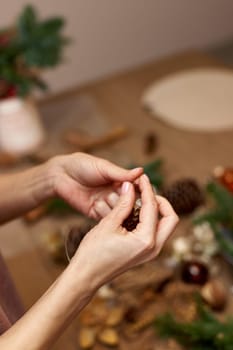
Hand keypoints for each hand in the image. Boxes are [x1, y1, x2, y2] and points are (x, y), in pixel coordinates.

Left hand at [49, 152, 142, 218]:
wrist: (60, 175)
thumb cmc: (82, 165)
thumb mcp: (103, 167)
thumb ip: (121, 173)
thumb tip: (141, 171)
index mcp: (118, 181)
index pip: (134, 188)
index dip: (140, 192)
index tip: (146, 195)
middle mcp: (113, 193)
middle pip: (128, 202)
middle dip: (130, 204)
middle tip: (134, 206)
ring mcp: (104, 203)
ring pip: (118, 212)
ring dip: (119, 212)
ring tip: (121, 212)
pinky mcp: (94, 212)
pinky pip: (104, 218)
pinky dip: (107, 217)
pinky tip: (106, 214)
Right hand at [70, 174, 178, 289]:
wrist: (86, 276)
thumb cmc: (93, 252)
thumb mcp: (108, 224)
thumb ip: (124, 203)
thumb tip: (131, 185)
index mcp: (146, 240)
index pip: (153, 207)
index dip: (147, 189)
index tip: (141, 177)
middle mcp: (154, 248)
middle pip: (170, 218)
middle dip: (161, 201)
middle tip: (145, 190)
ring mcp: (151, 252)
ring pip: (165, 225)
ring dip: (156, 210)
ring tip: (139, 197)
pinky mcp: (145, 252)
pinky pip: (155, 231)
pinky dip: (150, 219)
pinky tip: (134, 210)